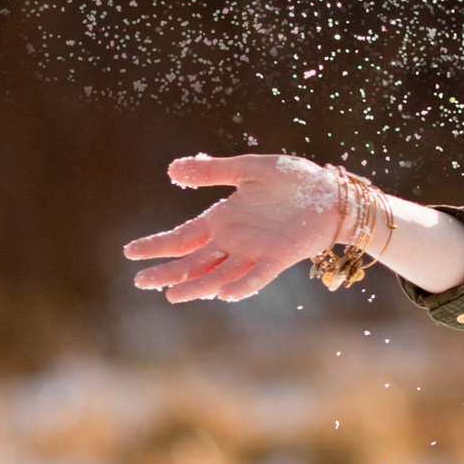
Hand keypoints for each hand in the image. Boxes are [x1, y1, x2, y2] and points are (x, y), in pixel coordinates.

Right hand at [125, 153, 341, 303]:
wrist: (333, 192)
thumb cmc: (293, 180)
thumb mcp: (248, 169)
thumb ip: (212, 171)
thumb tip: (171, 170)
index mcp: (224, 219)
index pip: (183, 236)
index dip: (158, 244)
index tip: (130, 252)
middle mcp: (234, 240)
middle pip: (194, 261)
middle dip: (168, 271)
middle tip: (140, 281)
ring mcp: (256, 251)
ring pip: (219, 274)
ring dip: (197, 285)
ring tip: (172, 295)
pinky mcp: (279, 257)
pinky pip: (256, 276)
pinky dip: (240, 285)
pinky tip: (222, 292)